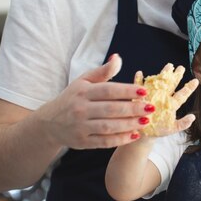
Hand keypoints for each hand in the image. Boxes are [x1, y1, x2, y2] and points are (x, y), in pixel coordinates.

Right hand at [38, 54, 154, 148]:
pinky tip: (134, 135)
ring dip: (129, 125)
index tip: (144, 91)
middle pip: (111, 109)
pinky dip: (120, 139)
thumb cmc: (72, 98)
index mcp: (83, 92)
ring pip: (109, 126)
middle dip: (133, 109)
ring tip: (146, 121)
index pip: (108, 90)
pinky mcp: (82, 142)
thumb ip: (102, 72)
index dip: (127, 90)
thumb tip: (118, 58)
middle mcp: (80, 109)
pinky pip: (104, 141)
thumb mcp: (83, 81)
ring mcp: (80, 127)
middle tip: (151, 108)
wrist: (49, 122)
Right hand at [134, 64, 197, 136]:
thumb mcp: (172, 129)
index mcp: (171, 104)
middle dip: (176, 76)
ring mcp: (152, 95)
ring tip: (168, 66)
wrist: (144, 132)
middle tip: (181, 68)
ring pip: (158, 82)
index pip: (182, 94)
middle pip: (171, 84)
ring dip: (162, 74)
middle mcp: (163, 97)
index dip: (189, 88)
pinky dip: (138, 80)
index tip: (196, 81)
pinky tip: (139, 73)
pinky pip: (138, 87)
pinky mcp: (139, 97)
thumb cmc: (158, 130)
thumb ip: (183, 123)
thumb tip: (193, 117)